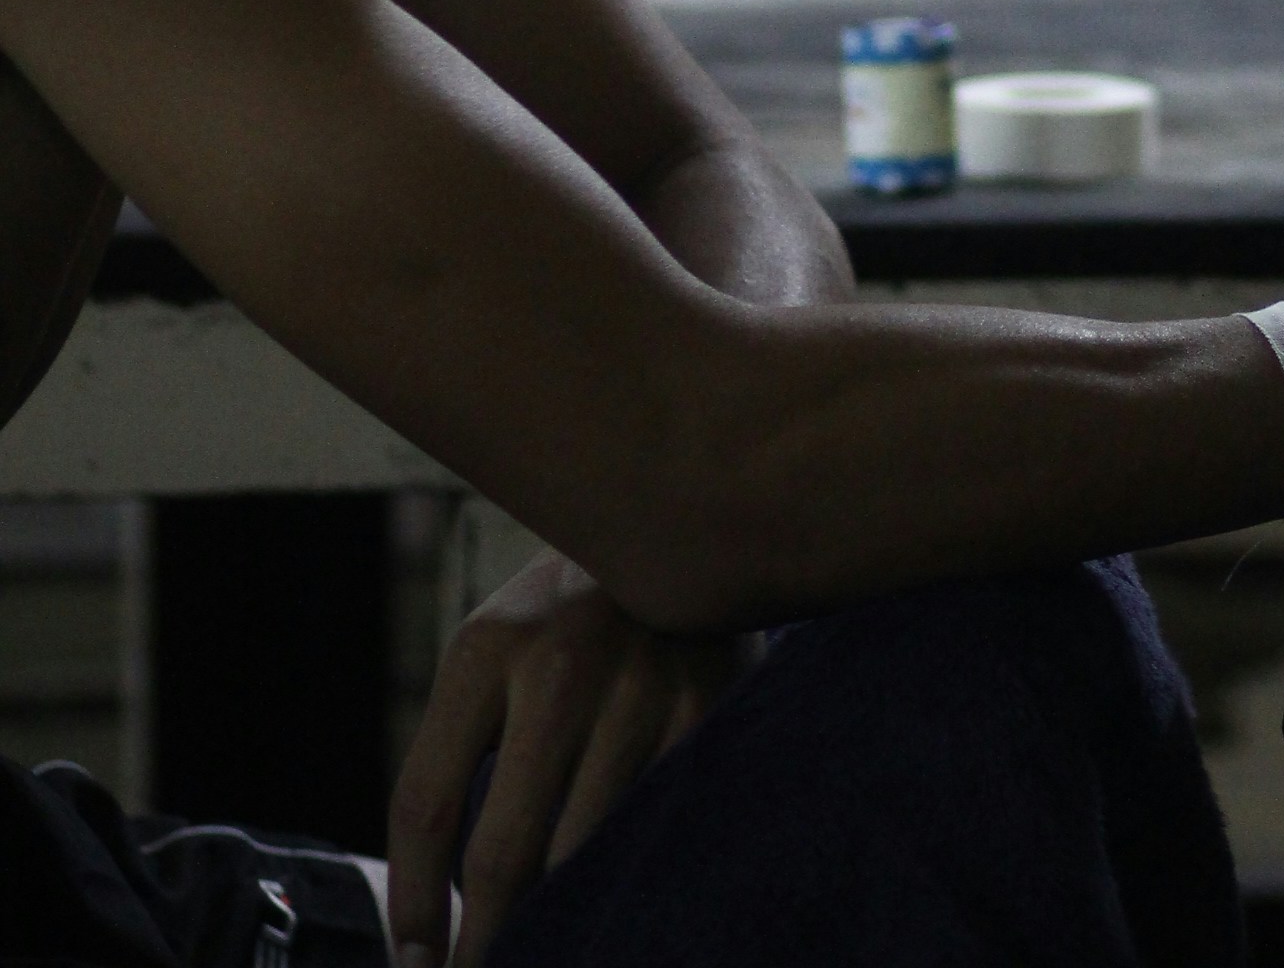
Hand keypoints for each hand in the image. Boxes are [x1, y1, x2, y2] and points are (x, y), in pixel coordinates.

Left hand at [389, 550, 754, 966]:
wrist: (686, 521)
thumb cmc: (566, 616)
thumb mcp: (496, 650)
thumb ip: (460, 752)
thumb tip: (432, 909)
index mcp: (487, 649)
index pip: (424, 806)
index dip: (412, 906)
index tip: (414, 966)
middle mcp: (560, 664)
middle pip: (502, 853)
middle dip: (482, 947)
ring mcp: (642, 688)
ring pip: (583, 858)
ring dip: (558, 927)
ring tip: (544, 955)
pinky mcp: (710, 709)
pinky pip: (654, 832)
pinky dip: (630, 883)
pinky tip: (617, 908)